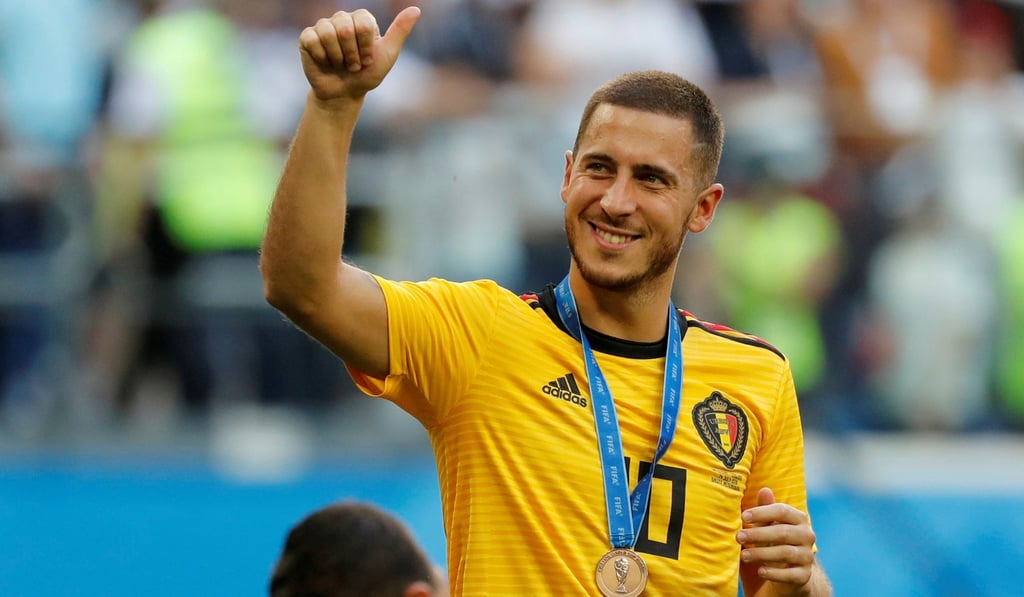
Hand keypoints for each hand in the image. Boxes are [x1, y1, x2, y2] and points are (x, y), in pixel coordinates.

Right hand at [298, 7, 420, 102]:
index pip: (364, 23)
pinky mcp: (307, 37)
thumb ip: (400, 31)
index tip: (367, 59)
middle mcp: (342, 18)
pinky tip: (325, 62)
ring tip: (341, 65)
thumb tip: (416, 9)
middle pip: (345, 28)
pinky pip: (312, 40)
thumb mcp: (387, 55)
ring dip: (337, 57)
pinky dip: (321, 57)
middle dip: (352, 54)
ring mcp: (324, 27)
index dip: (366, 46)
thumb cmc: (367, 75)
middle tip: (353, 65)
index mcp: (362, 19)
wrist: (345, 94)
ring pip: (327, 33)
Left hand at [737, 487, 816, 592]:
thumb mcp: (766, 526)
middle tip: (739, 537)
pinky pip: (791, 575)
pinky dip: (775, 573)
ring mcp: (807, 557)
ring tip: (744, 555)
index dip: (762, 512)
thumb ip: (765, 510)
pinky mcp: (804, 576)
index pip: (782, 511)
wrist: (786, 574)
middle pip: (783, 532)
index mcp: (798, 518)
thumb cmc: (771, 543)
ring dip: (762, 553)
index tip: (743, 516)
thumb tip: (764, 490)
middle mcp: (807, 536)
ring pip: (785, 553)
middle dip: (758, 534)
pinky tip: (760, 571)